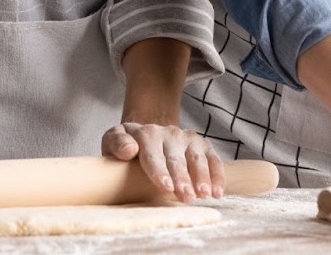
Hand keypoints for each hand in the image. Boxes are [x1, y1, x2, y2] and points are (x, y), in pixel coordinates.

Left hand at [102, 122, 225, 201]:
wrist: (146, 135)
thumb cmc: (128, 146)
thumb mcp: (113, 141)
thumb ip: (117, 143)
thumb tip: (129, 150)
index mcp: (146, 133)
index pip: (153, 154)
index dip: (159, 171)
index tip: (165, 186)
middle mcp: (169, 133)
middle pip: (176, 159)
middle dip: (182, 179)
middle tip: (187, 197)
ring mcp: (187, 138)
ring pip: (197, 158)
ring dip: (202, 178)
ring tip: (205, 195)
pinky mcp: (202, 145)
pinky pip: (213, 159)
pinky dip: (217, 175)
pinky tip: (218, 191)